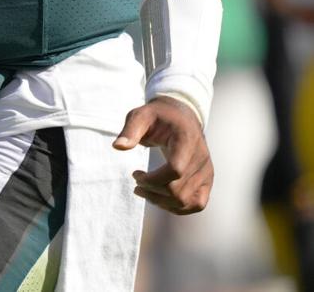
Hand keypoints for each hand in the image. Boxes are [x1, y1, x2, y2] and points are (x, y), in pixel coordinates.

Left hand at [113, 95, 213, 214]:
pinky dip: (177, 208)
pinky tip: (160, 199)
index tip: (135, 174)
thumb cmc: (158, 116)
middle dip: (152, 191)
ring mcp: (206, 172)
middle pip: (178, 190)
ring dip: (161, 202)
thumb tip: (118, 147)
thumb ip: (130, 130)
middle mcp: (201, 159)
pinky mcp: (207, 181)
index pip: (175, 170)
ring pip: (186, 202)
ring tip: (144, 191)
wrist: (182, 117)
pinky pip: (197, 204)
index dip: (152, 179)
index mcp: (187, 141)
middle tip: (136, 181)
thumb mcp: (141, 115)